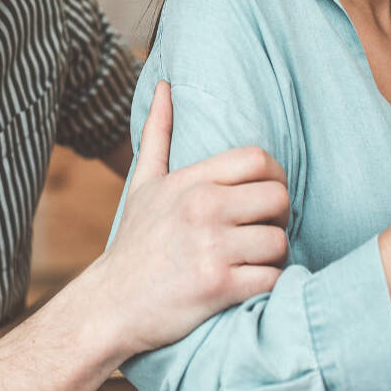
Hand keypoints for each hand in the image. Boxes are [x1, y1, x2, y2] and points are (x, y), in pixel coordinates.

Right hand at [97, 81, 289, 356]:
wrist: (111, 305)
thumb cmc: (135, 243)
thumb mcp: (144, 183)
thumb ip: (157, 133)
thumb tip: (164, 85)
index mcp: (190, 181)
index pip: (257, 159)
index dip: (274, 176)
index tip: (264, 198)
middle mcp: (203, 208)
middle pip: (278, 198)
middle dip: (278, 217)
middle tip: (262, 231)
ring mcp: (212, 248)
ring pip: (279, 242)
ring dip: (273, 256)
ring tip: (253, 261)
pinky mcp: (219, 286)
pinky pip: (271, 279)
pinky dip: (267, 286)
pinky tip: (248, 285)